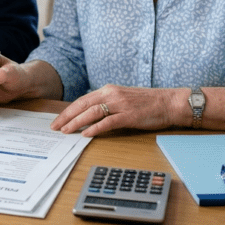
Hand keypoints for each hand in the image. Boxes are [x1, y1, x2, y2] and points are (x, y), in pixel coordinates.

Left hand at [51, 85, 183, 136]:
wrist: (169, 102)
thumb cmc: (147, 103)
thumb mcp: (123, 99)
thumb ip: (107, 105)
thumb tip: (90, 116)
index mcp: (109, 90)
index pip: (82, 100)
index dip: (68, 111)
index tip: (57, 120)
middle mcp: (112, 94)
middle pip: (82, 105)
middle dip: (66, 116)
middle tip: (55, 127)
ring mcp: (120, 104)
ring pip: (92, 112)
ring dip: (76, 122)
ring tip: (66, 131)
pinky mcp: (129, 115)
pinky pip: (108, 122)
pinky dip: (95, 128)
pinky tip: (86, 134)